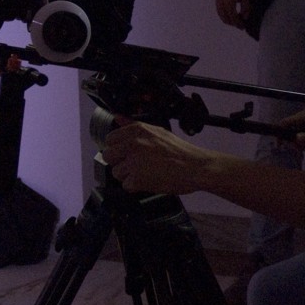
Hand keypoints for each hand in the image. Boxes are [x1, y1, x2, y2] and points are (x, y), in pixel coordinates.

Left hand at [100, 122, 214, 193]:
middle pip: (108, 156)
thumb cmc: (180, 151)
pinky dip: (136, 186)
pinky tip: (149, 180)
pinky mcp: (136, 178)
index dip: (118, 148)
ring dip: (128, 176)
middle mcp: (133, 144)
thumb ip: (133, 125)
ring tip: (146, 173)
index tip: (126, 153)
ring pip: (117, 172)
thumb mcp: (157, 131)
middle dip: (120, 162)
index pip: (110, 139)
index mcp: (137, 130)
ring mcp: (133, 161)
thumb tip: (118, 118)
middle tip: (136, 165)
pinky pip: (126, 185)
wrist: (195, 167)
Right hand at [215, 0, 249, 28]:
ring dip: (228, 20)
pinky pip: (219, 11)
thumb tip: (244, 17)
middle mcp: (222, 5)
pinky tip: (230, 13)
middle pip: (226, 20)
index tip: (243, 27)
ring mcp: (218, 2)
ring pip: (222, 16)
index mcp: (229, 4)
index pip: (234, 19)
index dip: (238, 24)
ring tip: (235, 19)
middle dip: (233, 24)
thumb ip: (245, 8)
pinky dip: (224, 15)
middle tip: (240, 24)